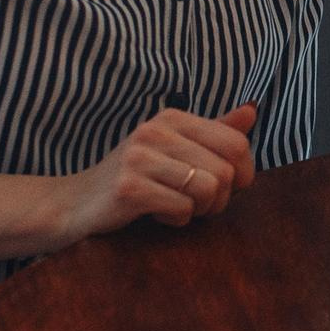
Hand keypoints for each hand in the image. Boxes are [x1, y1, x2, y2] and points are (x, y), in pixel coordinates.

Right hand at [64, 104, 259, 236]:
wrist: (77, 202)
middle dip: (219, 199)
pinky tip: (156, 214)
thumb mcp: (175, 148)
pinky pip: (182, 209)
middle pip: (225, 172)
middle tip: (196, 204)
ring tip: (176, 206)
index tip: (225, 188)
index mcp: (172, 117)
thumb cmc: (135, 177)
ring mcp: (139, 158)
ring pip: (207, 190)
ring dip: (199, 210)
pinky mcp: (129, 188)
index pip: (237, 144)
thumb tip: (252, 111)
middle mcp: (155, 131)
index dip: (242, 174)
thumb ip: (214, 131)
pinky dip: (176, 220)